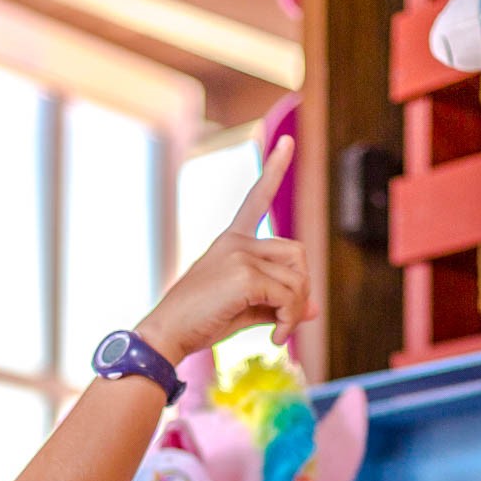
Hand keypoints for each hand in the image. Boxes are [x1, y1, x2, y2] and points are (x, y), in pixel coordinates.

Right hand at [137, 138, 314, 361]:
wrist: (168, 335)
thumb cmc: (200, 322)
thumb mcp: (244, 308)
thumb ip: (279, 303)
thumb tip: (313, 309)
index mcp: (232, 241)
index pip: (257, 198)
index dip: (274, 169)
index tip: (287, 142)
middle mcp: (237, 242)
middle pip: (297, 253)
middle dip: (301, 288)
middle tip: (286, 320)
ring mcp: (239, 254)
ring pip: (297, 278)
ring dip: (295, 310)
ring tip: (278, 333)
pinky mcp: (243, 274)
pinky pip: (288, 296)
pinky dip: (288, 321)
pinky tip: (274, 339)